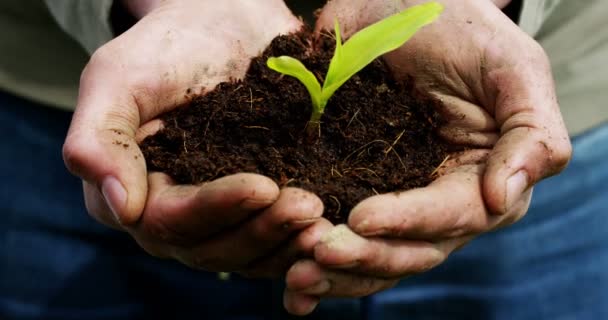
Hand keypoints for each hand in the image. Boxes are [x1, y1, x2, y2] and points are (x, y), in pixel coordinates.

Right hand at [63, 0, 321, 275]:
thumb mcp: (120, 77)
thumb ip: (101, 138)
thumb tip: (120, 206)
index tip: (262, 186)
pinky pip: (275, 241)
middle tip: (309, 205)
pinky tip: (332, 224)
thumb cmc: (168, 46)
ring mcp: (218, 218)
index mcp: (135, 191)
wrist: (221, 25)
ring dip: (287, 243)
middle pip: (212, 248)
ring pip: (248, 253)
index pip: (169, 221)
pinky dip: (301, 240)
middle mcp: (174, 216)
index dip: (215, 209)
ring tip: (325, 220)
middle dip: (261, 228)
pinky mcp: (255, 211)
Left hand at [283, 0, 571, 314]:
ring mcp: (390, 197)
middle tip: (315, 255)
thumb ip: (530, 133)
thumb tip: (505, 197)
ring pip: (368, 253)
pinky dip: (310, 257)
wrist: (401, 3)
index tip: (362, 218)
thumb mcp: (509, 69)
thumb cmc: (462, 29)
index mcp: (480, 179)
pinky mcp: (347, 185)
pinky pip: (333, 230)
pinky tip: (283, 283)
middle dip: (363, 256)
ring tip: (294, 277)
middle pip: (406, 248)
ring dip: (332, 273)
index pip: (451, 215)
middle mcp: (435, 200)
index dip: (408, 221)